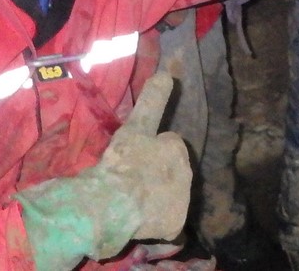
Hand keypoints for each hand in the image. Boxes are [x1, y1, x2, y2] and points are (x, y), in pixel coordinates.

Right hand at [98, 71, 191, 243]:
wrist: (112, 204)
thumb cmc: (122, 162)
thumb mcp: (136, 126)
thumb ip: (153, 99)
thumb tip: (168, 73)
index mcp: (177, 149)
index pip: (167, 146)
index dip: (149, 151)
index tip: (133, 158)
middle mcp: (186, 174)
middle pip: (170, 172)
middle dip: (155, 174)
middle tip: (130, 179)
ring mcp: (182, 202)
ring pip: (169, 196)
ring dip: (154, 196)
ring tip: (131, 199)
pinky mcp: (176, 225)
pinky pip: (166, 221)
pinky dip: (154, 221)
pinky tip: (137, 218)